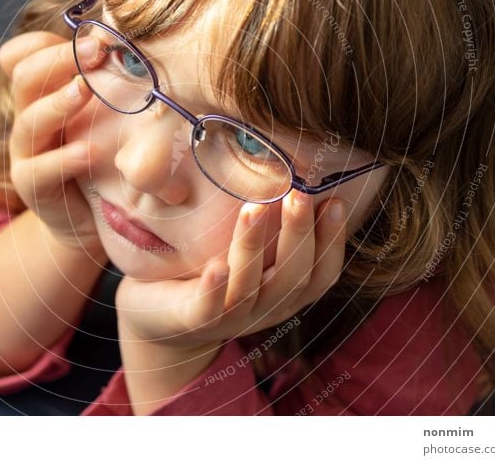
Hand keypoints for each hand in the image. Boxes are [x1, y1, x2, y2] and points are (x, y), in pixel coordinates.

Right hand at [0, 31, 102, 251]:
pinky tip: (88, 151)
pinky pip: (39, 170)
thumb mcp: (103, 120)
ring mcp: (25, 153)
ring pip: (29, 121)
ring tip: (84, 89)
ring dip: (59, 103)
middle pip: (26, 78)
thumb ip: (107, 89)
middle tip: (96, 50)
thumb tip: (138, 52)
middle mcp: (28, 119)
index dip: (49, 43)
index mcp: (41, 96)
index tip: (94, 36)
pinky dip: (64, 159)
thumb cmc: (101, 162)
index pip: (23, 55)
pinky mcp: (31, 187)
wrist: (86, 222)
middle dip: (60, 60)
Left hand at [115, 192, 345, 348]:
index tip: (334, 201)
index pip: (321, 273)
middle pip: (292, 277)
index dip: (332, 241)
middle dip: (298, 234)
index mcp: (284, 294)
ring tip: (255, 208)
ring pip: (249, 287)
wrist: (160, 312)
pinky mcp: (194, 322)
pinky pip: (207, 309)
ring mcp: (229, 318)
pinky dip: (214, 289)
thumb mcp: (249, 250)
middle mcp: (264, 309)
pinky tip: (217, 266)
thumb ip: (273, 227)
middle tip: (299, 194)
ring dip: (254, 247)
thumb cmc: (211, 270)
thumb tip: (297, 172)